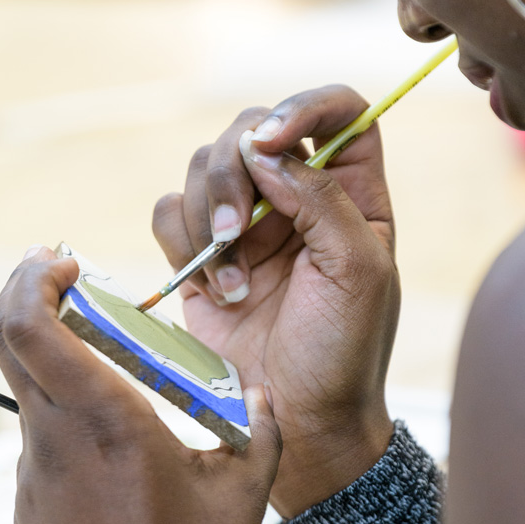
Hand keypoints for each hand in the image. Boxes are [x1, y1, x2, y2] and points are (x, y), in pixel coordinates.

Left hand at [0, 249, 281, 523]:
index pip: (28, 327)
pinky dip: (63, 421)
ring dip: (56, 363)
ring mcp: (31, 479)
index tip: (61, 260)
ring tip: (111, 371)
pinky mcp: (27, 513)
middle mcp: (51, 441)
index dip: (30, 279)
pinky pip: (39, 446)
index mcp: (102, 420)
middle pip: (7, 341)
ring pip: (29, 395)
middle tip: (60, 276)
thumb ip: (260, 430)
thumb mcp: (242, 492)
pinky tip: (112, 453)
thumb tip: (265, 397)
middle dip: (26, 293)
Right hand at [153, 86, 399, 518]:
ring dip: (206, 219)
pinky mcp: (199, 250)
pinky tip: (213, 291)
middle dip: (232, 175)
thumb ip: (319, 197)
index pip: (337, 109)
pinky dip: (180, 244)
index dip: (304, 106)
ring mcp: (246, 220)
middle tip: (234, 234)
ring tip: (232, 282)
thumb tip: (264, 149)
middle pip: (252, 127)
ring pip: (203, 165)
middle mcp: (297, 193)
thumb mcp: (355, 270)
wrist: (296, 418)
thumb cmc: (343, 351)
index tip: (269, 139)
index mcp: (352, 190)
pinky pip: (169, 210)